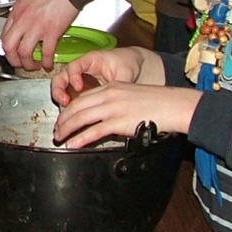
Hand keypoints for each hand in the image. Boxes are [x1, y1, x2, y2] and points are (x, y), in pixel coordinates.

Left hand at [1, 0, 79, 68]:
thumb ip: (26, 11)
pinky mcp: (52, 30)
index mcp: (18, 11)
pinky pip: (46, 52)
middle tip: (20, 64)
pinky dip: (47, 61)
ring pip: (24, 53)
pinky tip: (49, 64)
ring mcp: (36, 26)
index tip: (13, 52)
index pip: (5, 35)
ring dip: (28, 64)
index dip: (8, 48)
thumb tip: (26, 21)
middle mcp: (23, 19)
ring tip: (35, 66)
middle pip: (8, 47)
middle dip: (13, 60)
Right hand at [49, 46, 154, 105]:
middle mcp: (79, 71)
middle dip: (58, 90)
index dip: (73, 76)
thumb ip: (119, 84)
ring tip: (66, 112)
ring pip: (61, 90)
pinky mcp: (80, 94)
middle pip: (60, 78)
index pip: (74, 66)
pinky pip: (70, 100)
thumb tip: (117, 100)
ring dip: (60, 101)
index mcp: (89, 60)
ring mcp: (78, 82)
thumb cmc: (127, 65)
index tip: (79, 87)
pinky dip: (68, 109)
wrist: (132, 67)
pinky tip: (73, 117)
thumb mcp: (125, 73)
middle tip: (64, 101)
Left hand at [52, 70, 197, 148]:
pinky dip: (80, 138)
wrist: (174, 105)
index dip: (69, 110)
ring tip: (59, 138)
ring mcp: (113, 108)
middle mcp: (109, 95)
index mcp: (111, 87)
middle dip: (62, 120)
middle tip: (56, 130)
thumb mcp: (131, 96)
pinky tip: (72, 144)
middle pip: (76, 107)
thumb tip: (105, 118)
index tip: (63, 119)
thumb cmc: (158, 104)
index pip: (83, 98)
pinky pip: (93, 131)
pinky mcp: (119, 122)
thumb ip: (116, 104)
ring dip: (66, 129)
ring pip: (80, 118)